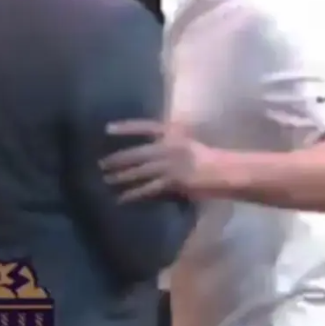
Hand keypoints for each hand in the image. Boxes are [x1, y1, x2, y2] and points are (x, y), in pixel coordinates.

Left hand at [101, 120, 218, 202]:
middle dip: (118, 159)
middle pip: (138, 152)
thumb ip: (169, 143)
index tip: (108, 128)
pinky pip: (148, 188)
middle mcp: (170, 145)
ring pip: (140, 171)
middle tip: (101, 164)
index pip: (145, 126)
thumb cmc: (207, 157)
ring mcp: (171, 164)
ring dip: (121, 176)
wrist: (223, 172)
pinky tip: (121, 198)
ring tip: (107, 180)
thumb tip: (149, 149)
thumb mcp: (188, 142)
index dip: (126, 128)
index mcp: (174, 133)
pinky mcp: (172, 181)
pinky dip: (133, 194)